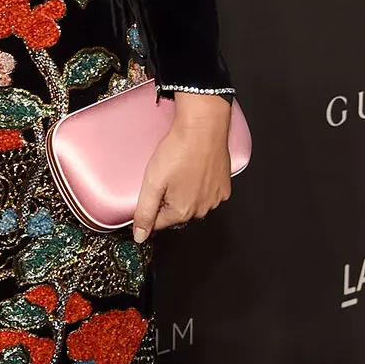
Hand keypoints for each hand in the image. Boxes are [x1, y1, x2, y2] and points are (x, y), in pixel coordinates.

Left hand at [131, 95, 232, 243]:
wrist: (204, 127)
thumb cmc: (179, 150)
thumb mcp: (152, 182)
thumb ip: (145, 212)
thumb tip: (140, 236)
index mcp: (182, 212)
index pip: (158, 223)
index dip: (151, 206)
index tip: (152, 189)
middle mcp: (202, 209)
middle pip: (176, 213)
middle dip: (168, 199)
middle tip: (166, 176)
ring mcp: (215, 198)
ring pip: (192, 202)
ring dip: (184, 192)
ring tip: (180, 169)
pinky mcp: (224, 186)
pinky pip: (207, 192)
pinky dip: (199, 184)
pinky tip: (194, 168)